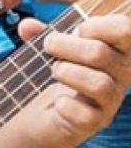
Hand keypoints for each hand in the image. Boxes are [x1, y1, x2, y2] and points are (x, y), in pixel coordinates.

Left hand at [22, 14, 130, 142]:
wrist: (52, 113)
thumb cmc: (63, 73)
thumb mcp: (56, 49)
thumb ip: (42, 34)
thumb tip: (26, 25)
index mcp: (118, 51)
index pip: (125, 30)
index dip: (97, 26)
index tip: (77, 31)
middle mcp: (122, 75)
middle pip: (99, 54)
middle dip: (65, 46)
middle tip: (49, 47)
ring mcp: (110, 101)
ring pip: (99, 84)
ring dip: (67, 73)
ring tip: (55, 72)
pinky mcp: (96, 122)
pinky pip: (86, 115)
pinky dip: (66, 106)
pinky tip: (58, 103)